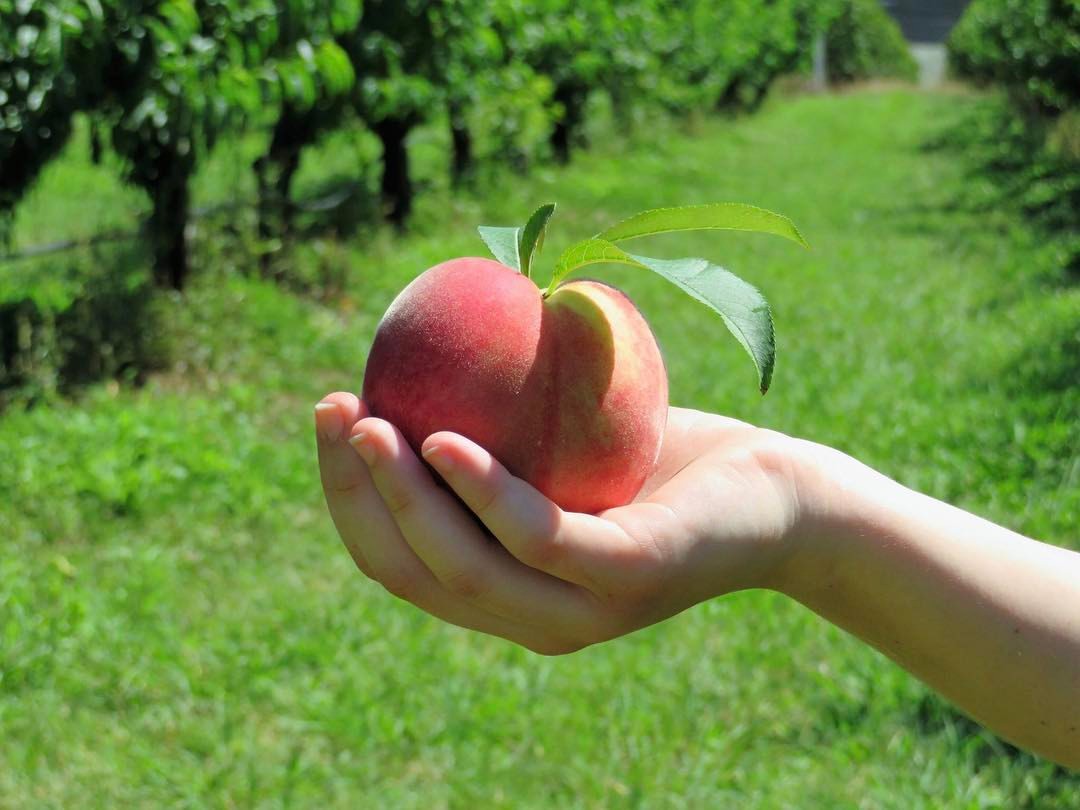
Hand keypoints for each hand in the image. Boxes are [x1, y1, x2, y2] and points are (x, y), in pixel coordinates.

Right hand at [315, 392, 811, 654]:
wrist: (776, 492)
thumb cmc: (662, 459)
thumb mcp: (564, 441)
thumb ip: (498, 427)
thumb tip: (421, 353)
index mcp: (507, 593)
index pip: (400, 561)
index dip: (347, 498)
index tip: (330, 418)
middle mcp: (532, 619)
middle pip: (413, 572)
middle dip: (355, 496)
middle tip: (335, 413)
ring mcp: (582, 608)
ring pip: (464, 567)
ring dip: (403, 495)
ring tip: (372, 424)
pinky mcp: (630, 577)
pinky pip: (539, 538)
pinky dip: (483, 492)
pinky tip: (445, 439)